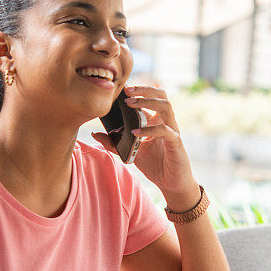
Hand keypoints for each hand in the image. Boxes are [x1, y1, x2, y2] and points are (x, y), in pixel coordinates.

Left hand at [92, 86, 198, 207]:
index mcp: (157, 121)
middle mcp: (167, 122)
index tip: (122, 87)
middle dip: (144, 90)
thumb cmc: (155, 165)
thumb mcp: (131, 152)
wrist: (171, 183)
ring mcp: (173, 131)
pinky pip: (164, 131)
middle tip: (126, 90)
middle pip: (161, 95)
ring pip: (166, 106)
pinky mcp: (176, 143)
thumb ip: (114, 143)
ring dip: (147, 102)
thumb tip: (94, 134)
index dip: (139, 90)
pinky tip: (135, 132)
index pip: (151, 98)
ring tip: (130, 103)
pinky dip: (149, 129)